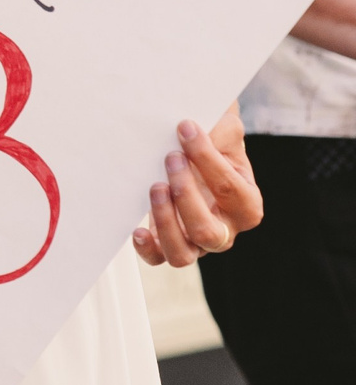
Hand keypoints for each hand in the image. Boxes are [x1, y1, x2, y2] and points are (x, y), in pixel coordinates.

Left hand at [131, 104, 260, 267]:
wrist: (197, 156)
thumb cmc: (214, 145)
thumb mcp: (225, 131)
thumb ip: (220, 128)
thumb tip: (194, 127)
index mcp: (247, 204)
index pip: (230, 188)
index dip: (206, 157)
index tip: (185, 128)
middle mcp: (225, 229)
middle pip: (207, 232)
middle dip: (185, 195)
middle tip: (171, 158)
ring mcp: (197, 241)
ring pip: (183, 253)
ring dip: (165, 221)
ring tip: (155, 186)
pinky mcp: (170, 241)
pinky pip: (159, 257)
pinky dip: (148, 249)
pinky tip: (138, 229)